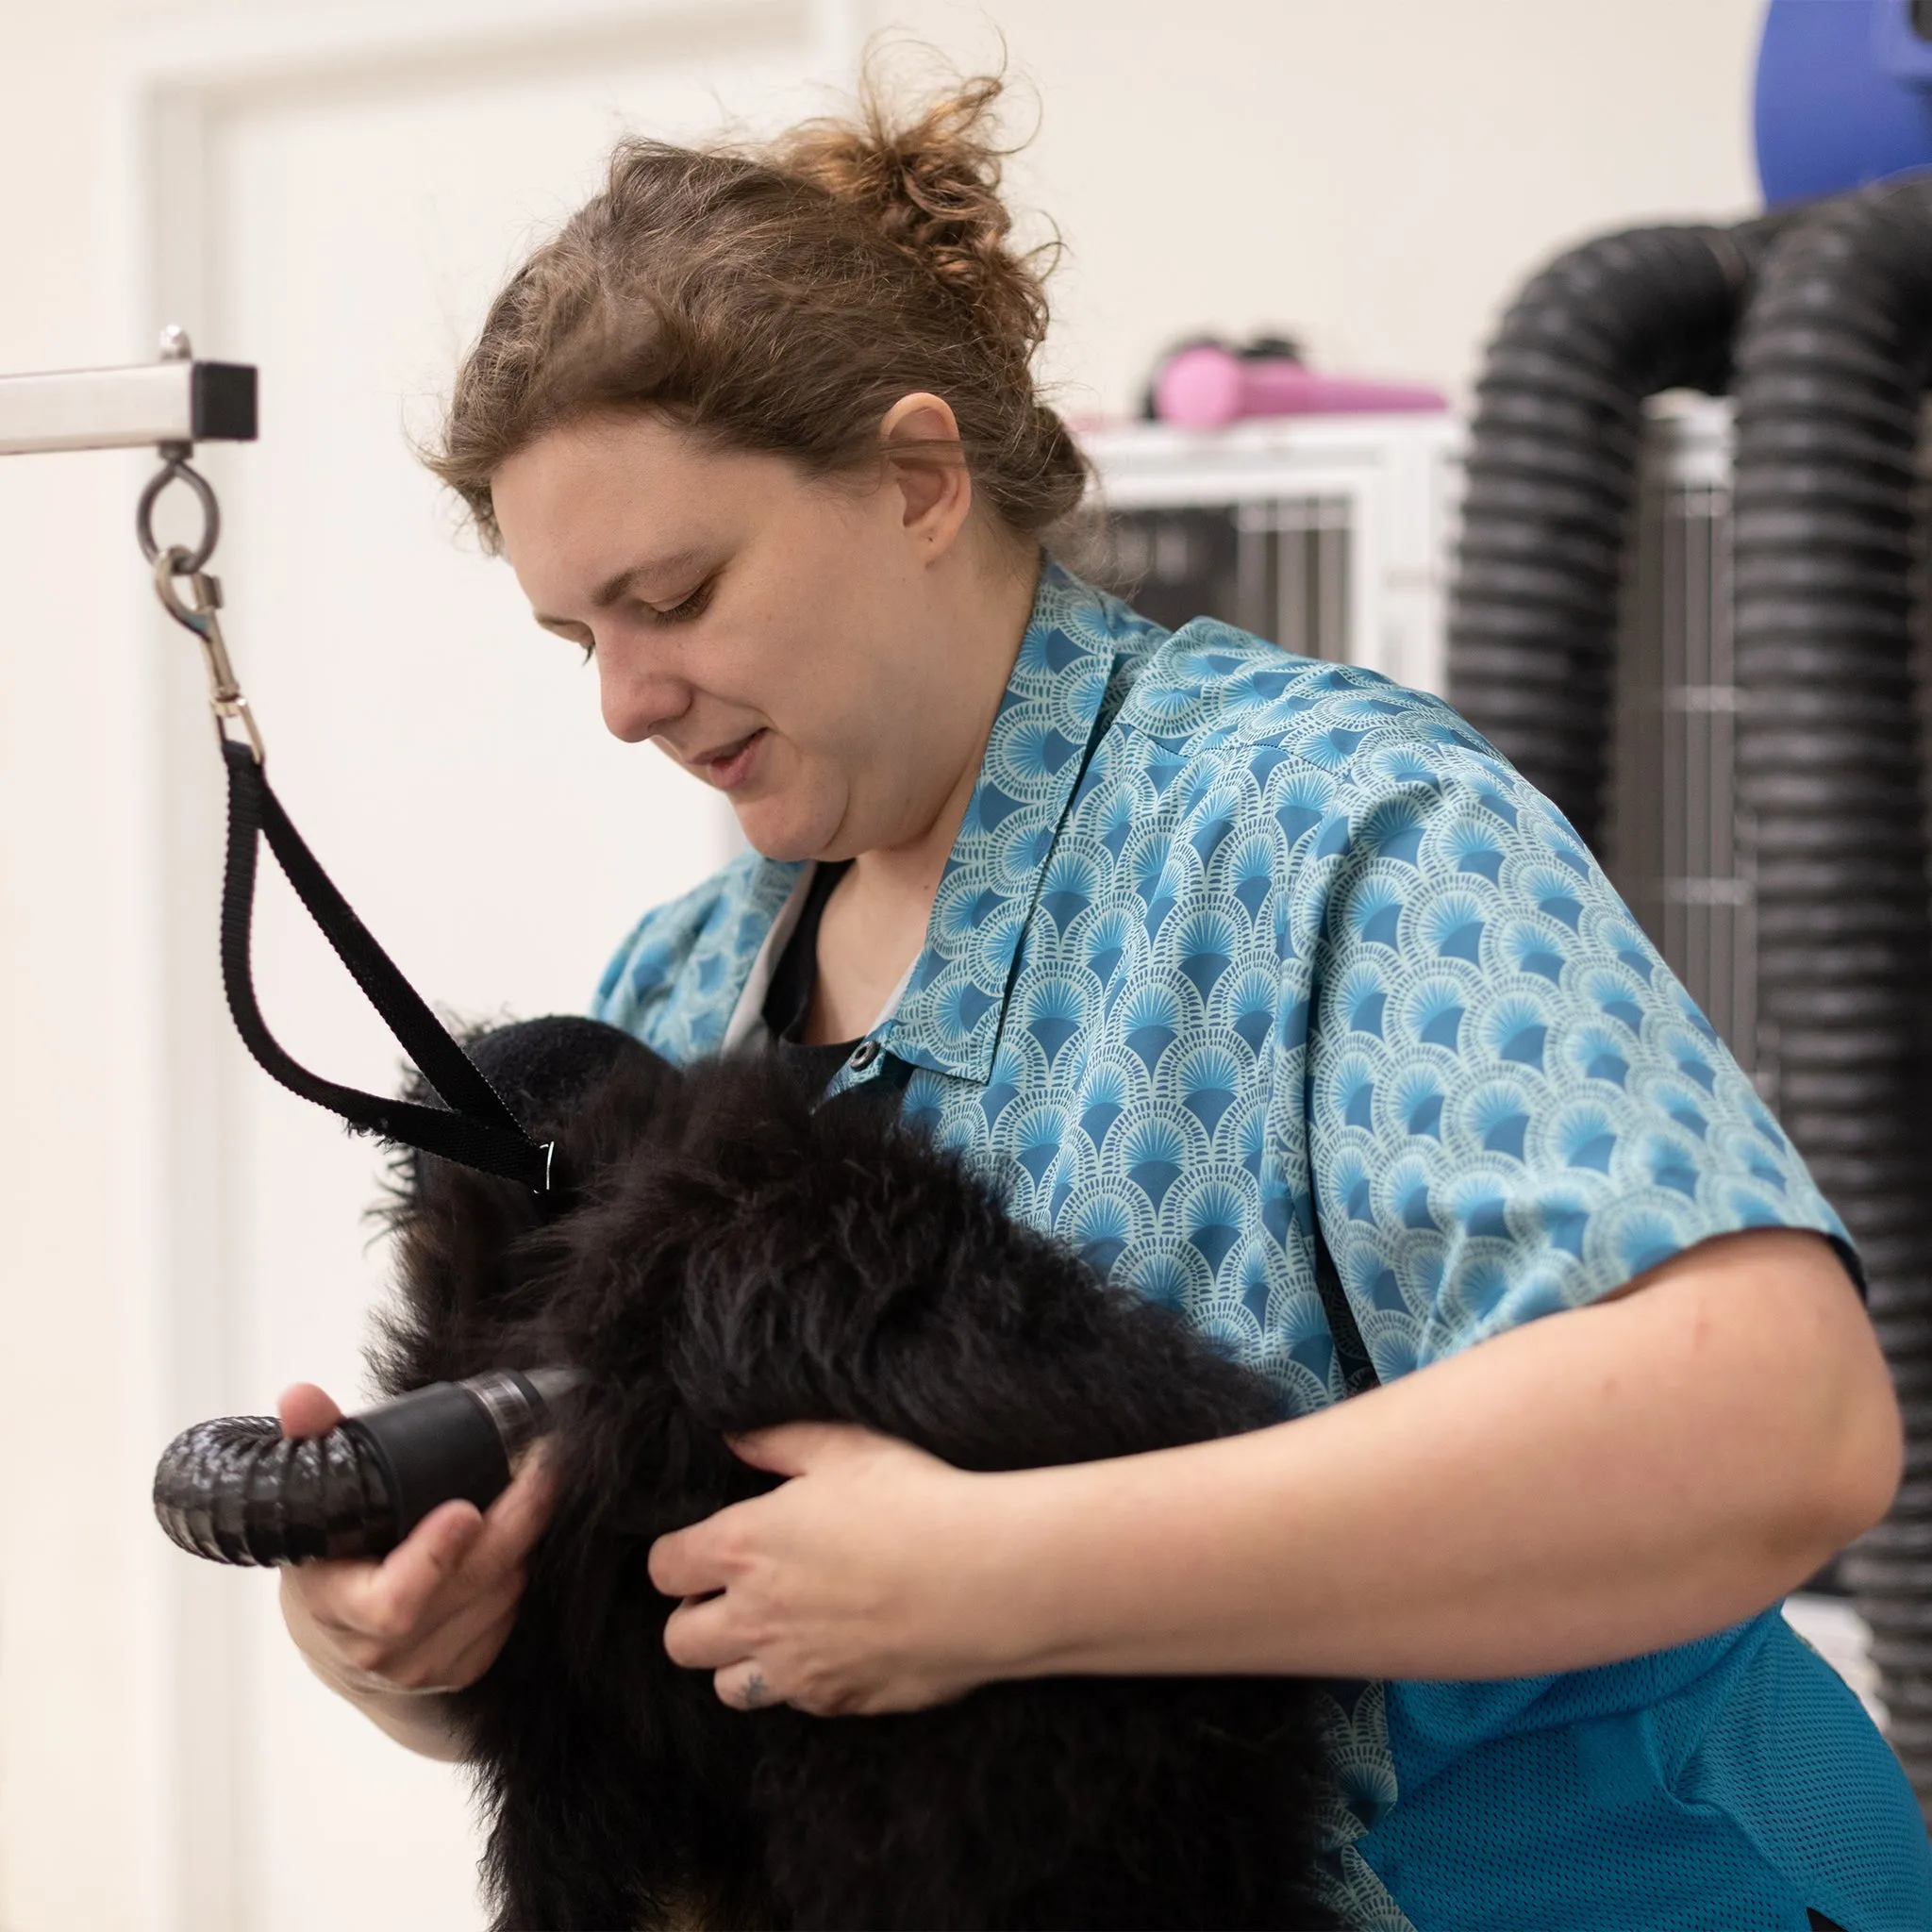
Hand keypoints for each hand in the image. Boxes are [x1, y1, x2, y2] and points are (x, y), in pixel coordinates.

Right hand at [277, 1383, 554, 1717]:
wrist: (339, 1640)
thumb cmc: (328, 1562)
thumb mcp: (308, 1507)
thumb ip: (309, 1446)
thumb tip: (301, 1398)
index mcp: (338, 1607)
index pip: (393, 1600)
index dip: (433, 1557)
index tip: (465, 1509)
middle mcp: (384, 1650)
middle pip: (468, 1585)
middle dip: (514, 1521)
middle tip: (544, 1466)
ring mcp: (427, 1666)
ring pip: (500, 1595)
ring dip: (523, 1541)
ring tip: (535, 1487)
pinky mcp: (465, 1670)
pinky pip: (510, 1613)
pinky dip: (519, 1568)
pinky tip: (517, 1534)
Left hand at [650, 1423, 1005, 1716]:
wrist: (987, 1579)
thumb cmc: (915, 1501)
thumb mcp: (845, 1446)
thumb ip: (778, 1440)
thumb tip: (734, 1438)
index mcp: (744, 1548)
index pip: (665, 1569)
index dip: (678, 1559)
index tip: (703, 1549)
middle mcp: (755, 1618)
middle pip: (680, 1641)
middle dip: (696, 1618)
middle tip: (735, 1593)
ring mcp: (795, 1670)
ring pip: (727, 1687)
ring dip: (739, 1661)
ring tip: (777, 1630)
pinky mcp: (840, 1702)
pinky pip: (795, 1705)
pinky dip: (800, 1683)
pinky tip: (833, 1647)